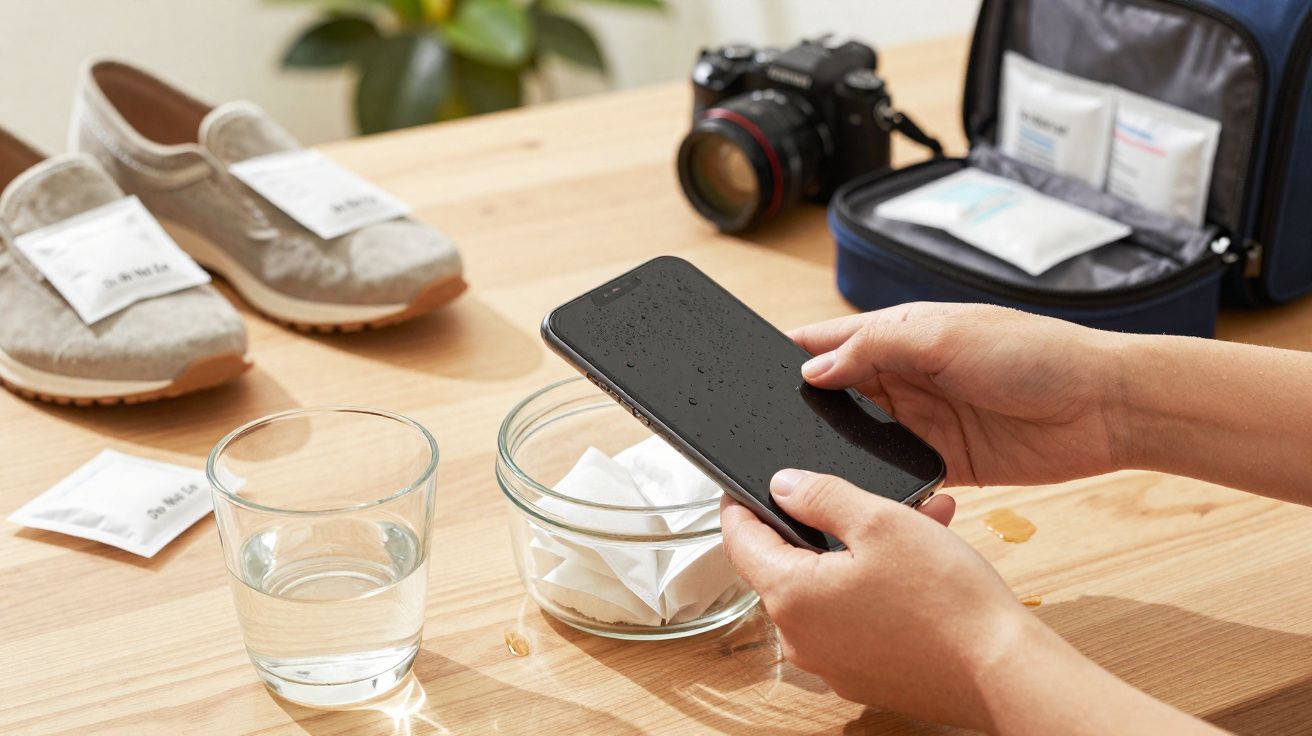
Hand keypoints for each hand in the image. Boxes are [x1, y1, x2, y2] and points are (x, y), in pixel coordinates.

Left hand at [721, 470, 1031, 728]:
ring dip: (862, 550)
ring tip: (916, 522)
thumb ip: (821, 495)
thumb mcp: (880, 520)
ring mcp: (831, 661)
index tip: (742, 486)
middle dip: (824, 523)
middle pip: (788, 563)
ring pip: (830, 586)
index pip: (739, 540)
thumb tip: (783, 485)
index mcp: (789, 596)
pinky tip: (921, 565)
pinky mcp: (864, 674)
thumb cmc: (946, 601)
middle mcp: (800, 637)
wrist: (1002, 673)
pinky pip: (855, 616)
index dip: (740, 505)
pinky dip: (877, 586)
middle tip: (864, 497)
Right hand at [791, 302, 1126, 486]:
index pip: (831, 340)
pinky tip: (857, 488)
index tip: (749, 367)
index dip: (793, 352)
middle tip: (766, 428)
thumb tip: (814, 369)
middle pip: (839, 391)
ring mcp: (925, 421)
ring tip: (806, 462)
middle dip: (806, 406)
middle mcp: (908, 377)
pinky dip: (878, 479)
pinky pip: (897, 472)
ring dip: (840, 446)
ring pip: (861, 435)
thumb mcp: (943, 336)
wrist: (1103, 407)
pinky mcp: (946, 462)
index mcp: (903, 335)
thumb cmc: (1034, 354)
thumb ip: (874, 349)